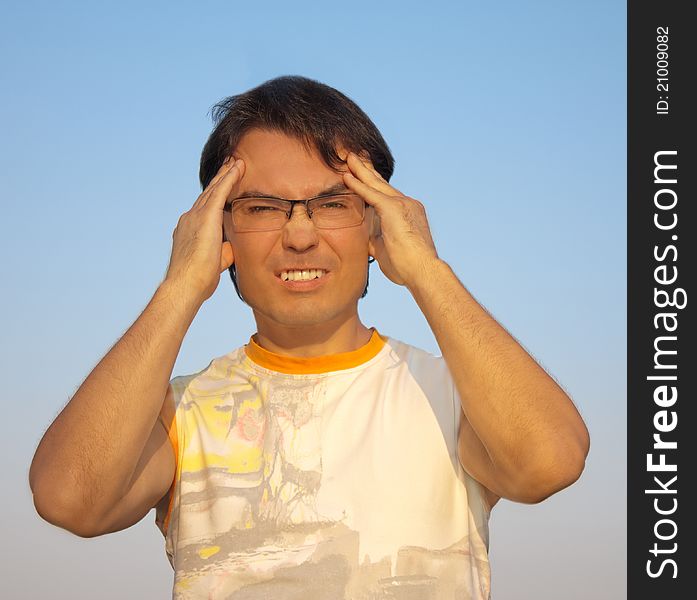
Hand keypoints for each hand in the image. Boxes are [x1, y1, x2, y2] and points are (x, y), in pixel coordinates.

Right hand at [164, 157, 245, 303]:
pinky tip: (238, 167)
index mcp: (190, 230)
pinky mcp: (205, 217)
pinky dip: (229, 178)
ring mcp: (195, 216)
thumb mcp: (213, 264)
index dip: (215, 195)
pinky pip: (220, 192)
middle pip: (208, 194)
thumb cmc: (197, 282)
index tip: (222, 184)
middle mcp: (190, 219)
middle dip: (220, 179)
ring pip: (214, 189)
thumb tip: (229, 249)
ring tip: (236, 161)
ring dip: (226, 174)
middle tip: (230, 164)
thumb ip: (221, 253)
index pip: (205, 208)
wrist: (185, 285)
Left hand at [342, 151, 438, 287]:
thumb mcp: (387, 251)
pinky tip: (346, 177)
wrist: (422, 271)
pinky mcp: (394, 208)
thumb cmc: (407, 268)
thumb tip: (366, 239)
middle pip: (382, 183)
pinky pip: (371, 194)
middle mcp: (407, 203)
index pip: (386, 195)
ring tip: (347, 158)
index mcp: (407, 213)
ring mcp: (402, 204)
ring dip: (360, 170)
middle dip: (367, 170)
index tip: (363, 175)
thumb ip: (377, 240)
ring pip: (376, 183)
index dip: (373, 184)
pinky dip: (358, 185)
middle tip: (354, 157)